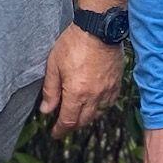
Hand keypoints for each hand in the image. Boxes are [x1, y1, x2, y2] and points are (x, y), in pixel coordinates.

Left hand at [40, 24, 123, 139]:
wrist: (99, 28)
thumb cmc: (74, 43)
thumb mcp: (54, 65)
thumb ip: (50, 90)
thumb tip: (46, 110)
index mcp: (77, 93)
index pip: (68, 121)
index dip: (60, 130)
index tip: (55, 133)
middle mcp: (94, 96)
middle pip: (83, 121)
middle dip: (72, 125)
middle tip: (64, 124)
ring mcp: (107, 90)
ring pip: (97, 113)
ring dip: (86, 117)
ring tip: (78, 113)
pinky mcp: (116, 82)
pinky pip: (110, 103)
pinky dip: (101, 107)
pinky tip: (95, 103)